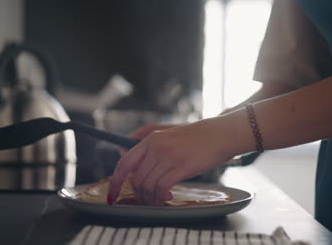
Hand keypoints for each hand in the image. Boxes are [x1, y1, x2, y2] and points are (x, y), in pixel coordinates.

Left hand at [108, 117, 235, 205]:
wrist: (219, 134)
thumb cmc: (194, 137)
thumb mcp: (167, 133)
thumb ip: (145, 141)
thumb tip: (123, 153)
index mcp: (150, 139)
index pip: (124, 163)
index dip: (115, 182)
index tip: (112, 195)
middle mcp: (156, 147)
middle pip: (136, 178)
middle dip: (139, 194)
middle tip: (147, 199)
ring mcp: (168, 156)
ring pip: (147, 185)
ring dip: (151, 198)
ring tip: (159, 199)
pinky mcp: (180, 167)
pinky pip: (161, 188)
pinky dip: (161, 196)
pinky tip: (168, 196)